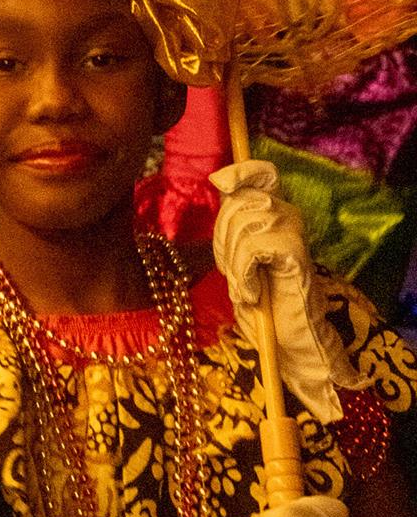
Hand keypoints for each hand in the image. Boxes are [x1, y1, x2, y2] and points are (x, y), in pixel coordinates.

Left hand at [209, 159, 355, 423]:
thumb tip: (221, 180)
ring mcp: (294, 233)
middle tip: (235, 274)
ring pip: (243, 225)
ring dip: (233, 262)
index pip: (259, 174)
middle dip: (223, 239)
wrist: (289, 343)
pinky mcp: (295, 254)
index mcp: (274, 214)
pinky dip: (245, 274)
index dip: (239, 173)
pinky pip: (253, 248)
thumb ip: (232, 222)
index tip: (221, 183)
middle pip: (238, 202)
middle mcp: (288, 216)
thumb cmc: (262, 304)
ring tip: (246, 287)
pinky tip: (254, 293)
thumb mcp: (237, 258)